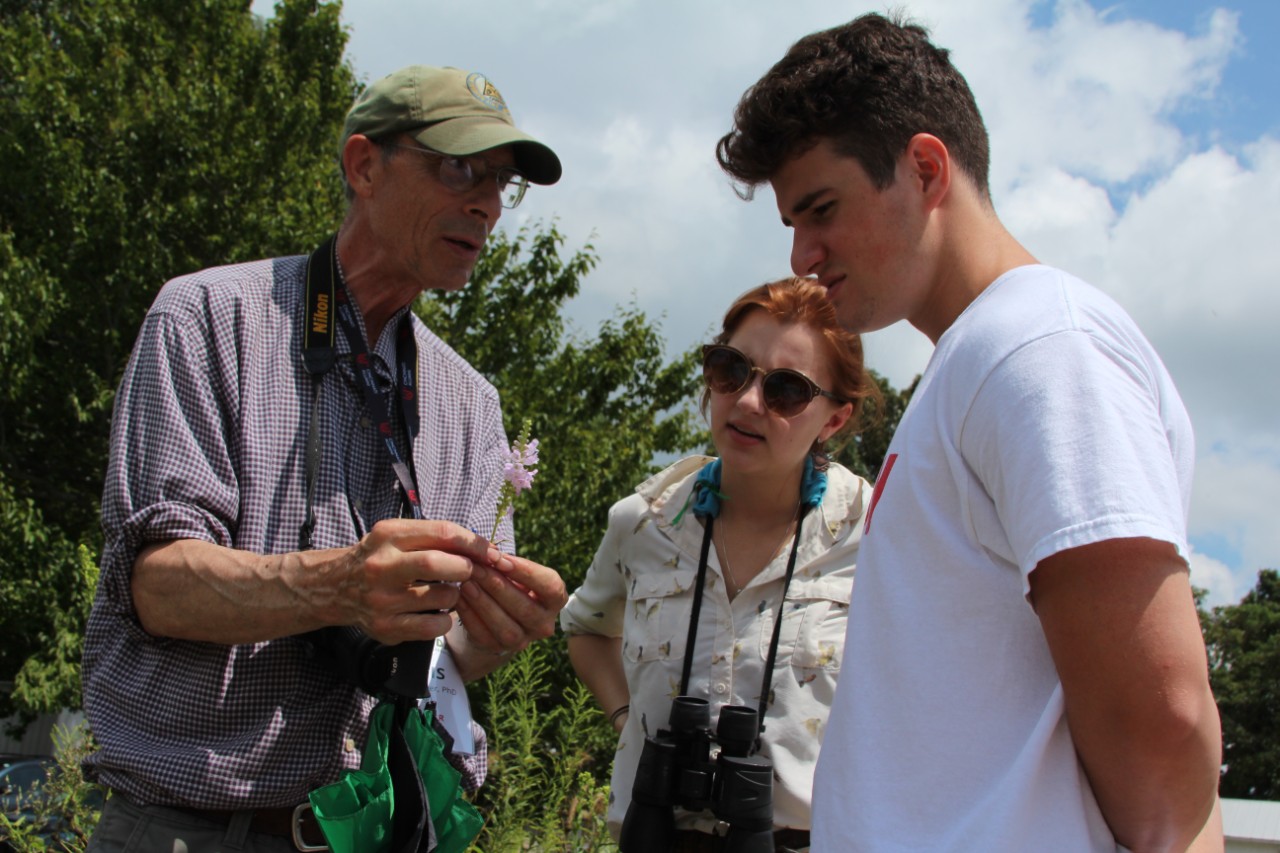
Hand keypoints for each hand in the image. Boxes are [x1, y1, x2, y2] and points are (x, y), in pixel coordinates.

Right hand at [338, 518, 506, 645]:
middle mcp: (381, 566)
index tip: (490, 552)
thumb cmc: (381, 557)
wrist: (336, 587)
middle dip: (464, 569)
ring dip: (455, 596)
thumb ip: (436, 537)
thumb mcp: (399, 535)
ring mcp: (382, 600)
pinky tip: (437, 613)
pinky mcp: (385, 627)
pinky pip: (433, 627)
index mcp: (389, 535)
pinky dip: (445, 621)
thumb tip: (486, 549)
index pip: (443, 532)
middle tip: (467, 573)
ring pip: (442, 598)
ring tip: (446, 592)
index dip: (473, 543)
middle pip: (438, 564)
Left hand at [451, 554, 566, 674]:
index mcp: (556, 599)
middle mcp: (544, 623)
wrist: (495, 616)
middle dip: (497, 585)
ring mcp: (523, 641)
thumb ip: (507, 563)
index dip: (525, 572)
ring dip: (483, 603)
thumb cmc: (509, 584)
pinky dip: (470, 616)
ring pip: (505, 626)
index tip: (499, 559)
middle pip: (524, 607)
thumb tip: (489, 553)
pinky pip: (484, 635)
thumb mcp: (514, 573)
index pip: (549, 586)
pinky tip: (459, 599)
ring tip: (465, 583)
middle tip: (475, 568)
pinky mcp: (498, 649)